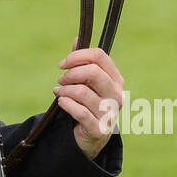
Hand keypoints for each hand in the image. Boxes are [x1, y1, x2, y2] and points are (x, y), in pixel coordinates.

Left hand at [54, 42, 123, 160]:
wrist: (93, 136)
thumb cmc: (89, 104)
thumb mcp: (88, 82)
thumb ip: (83, 62)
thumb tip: (77, 39)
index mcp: (116, 80)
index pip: (99, 56)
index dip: (77, 56)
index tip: (63, 64)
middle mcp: (117, 95)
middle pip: (92, 72)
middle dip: (70, 74)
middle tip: (61, 80)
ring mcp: (110, 113)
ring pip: (82, 92)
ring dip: (64, 90)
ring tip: (59, 92)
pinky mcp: (99, 129)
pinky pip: (80, 112)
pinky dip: (66, 104)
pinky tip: (61, 102)